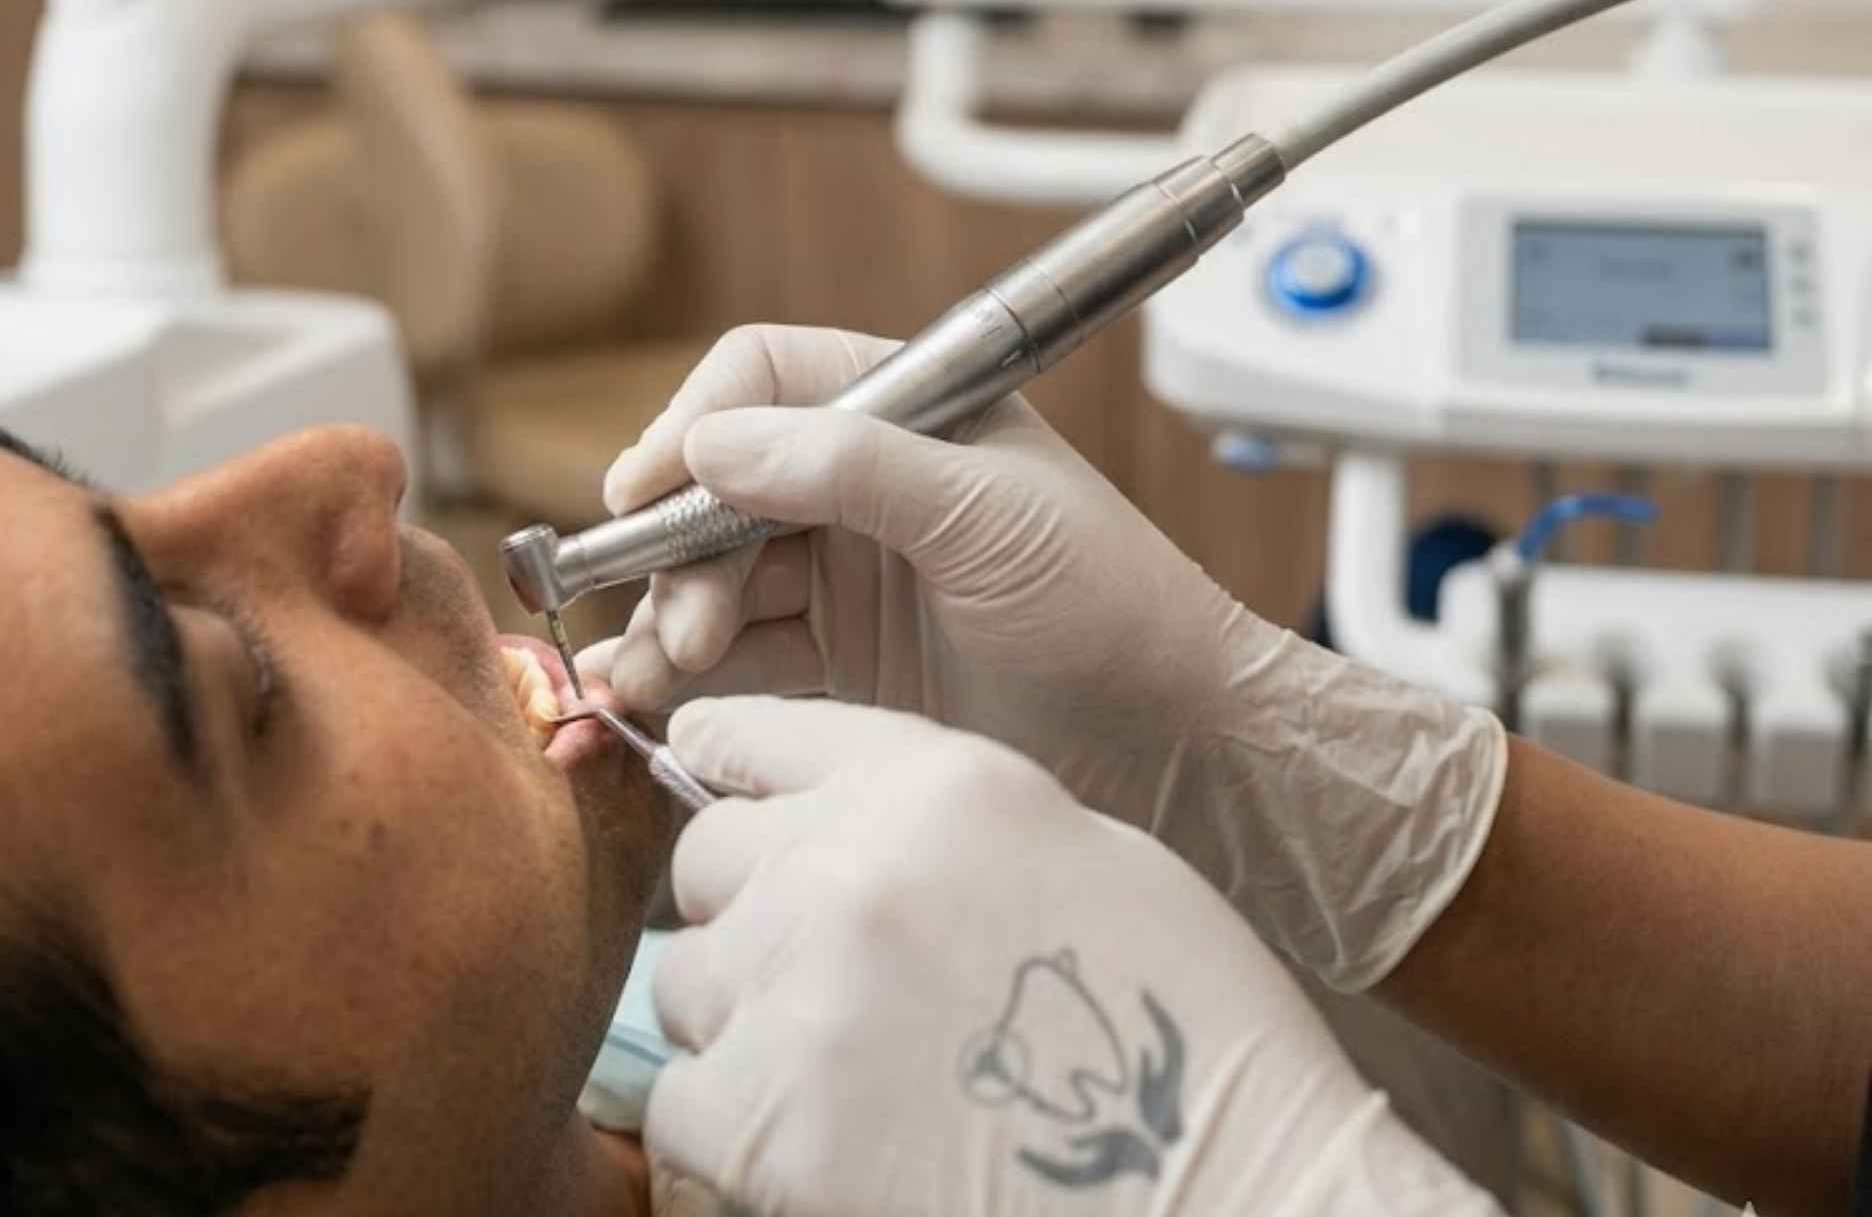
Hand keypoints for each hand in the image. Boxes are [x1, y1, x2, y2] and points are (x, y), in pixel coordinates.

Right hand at [586, 323, 1504, 990]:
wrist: (1174, 749)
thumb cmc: (1112, 606)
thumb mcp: (989, 518)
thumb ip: (853, 468)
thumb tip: (714, 442)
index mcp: (907, 411)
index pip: (765, 380)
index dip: (695, 426)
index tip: (644, 490)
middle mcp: (861, 483)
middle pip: (719, 485)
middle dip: (681, 547)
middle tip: (685, 625)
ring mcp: (844, 576)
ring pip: (711, 574)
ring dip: (671, 616)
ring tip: (662, 674)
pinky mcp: (836, 665)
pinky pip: (734, 654)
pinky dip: (684, 674)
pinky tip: (653, 701)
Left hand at [648, 699, 1503, 1216]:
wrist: (1228, 1185)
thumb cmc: (1178, 1019)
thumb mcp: (1069, 847)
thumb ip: (929, 814)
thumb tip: (821, 817)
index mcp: (935, 781)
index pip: (758, 736)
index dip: (731, 770)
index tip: (716, 792)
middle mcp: (853, 864)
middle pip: (706, 858)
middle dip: (746, 909)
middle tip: (820, 975)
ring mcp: (804, 991)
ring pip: (683, 981)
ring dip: (739, 1019)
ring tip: (839, 1066)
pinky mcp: (770, 1122)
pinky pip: (679, 1104)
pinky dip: (727, 1128)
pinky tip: (817, 1138)